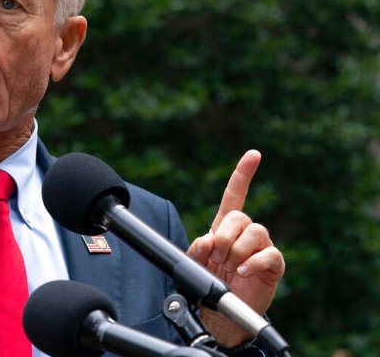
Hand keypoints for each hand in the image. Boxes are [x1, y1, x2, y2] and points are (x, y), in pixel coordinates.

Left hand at [187, 150, 284, 346]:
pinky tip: (242, 271)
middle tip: (218, 256)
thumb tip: (206, 240)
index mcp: (225, 226)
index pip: (235, 195)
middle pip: (240, 216)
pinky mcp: (273, 264)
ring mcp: (261, 247)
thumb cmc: (209, 282)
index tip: (253, 155)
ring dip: (237, 250)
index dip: (243, 174)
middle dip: (224, 236)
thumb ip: (196, 249)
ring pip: (255, 232)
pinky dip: (253, 262)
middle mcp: (245, 232)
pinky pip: (268, 254)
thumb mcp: (194, 263)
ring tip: (230, 266)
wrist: (221, 312)